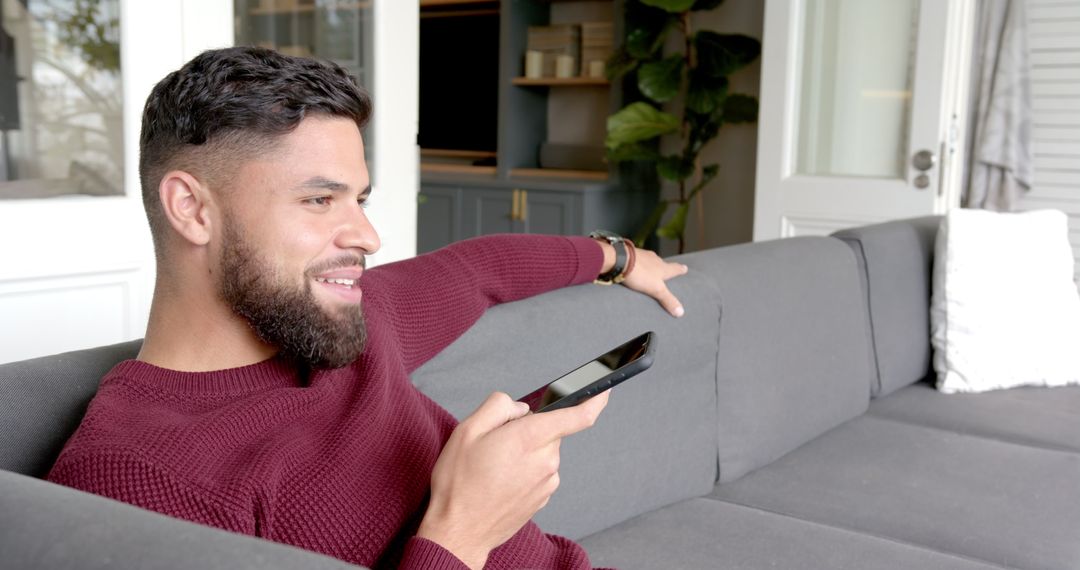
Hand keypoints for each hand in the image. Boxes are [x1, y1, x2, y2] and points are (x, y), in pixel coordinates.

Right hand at [417, 391, 609, 568]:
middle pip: (550, 431)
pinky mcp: (543, 498)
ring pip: (543, 452)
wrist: (459, 531)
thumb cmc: (460, 483)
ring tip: (494, 468)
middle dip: (528, 429)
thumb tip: (520, 408)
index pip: (578, 416)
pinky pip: (539, 472)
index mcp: (530, 438)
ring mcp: (547, 482)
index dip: (596, 400)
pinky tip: (500, 481)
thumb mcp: (467, 430)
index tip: (604, 391)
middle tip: (496, 443)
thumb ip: (498, 406)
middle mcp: (545, 461)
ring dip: (525, 453)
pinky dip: (524, 471)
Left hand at [621, 247, 688, 317]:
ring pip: (649, 260)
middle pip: (662, 263)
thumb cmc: (641, 274)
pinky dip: (636, 264)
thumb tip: (681, 313)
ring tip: (649, 270)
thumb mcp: (656, 290)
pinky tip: (633, 268)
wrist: (620, 259)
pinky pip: (636, 260)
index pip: (675, 268)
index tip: (685, 268)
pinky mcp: (629, 255)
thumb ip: (668, 300)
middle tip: (666, 268)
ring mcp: (641, 255)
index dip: (680, 269)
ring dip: (650, 265)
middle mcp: (654, 259)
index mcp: (663, 267)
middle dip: (664, 267)